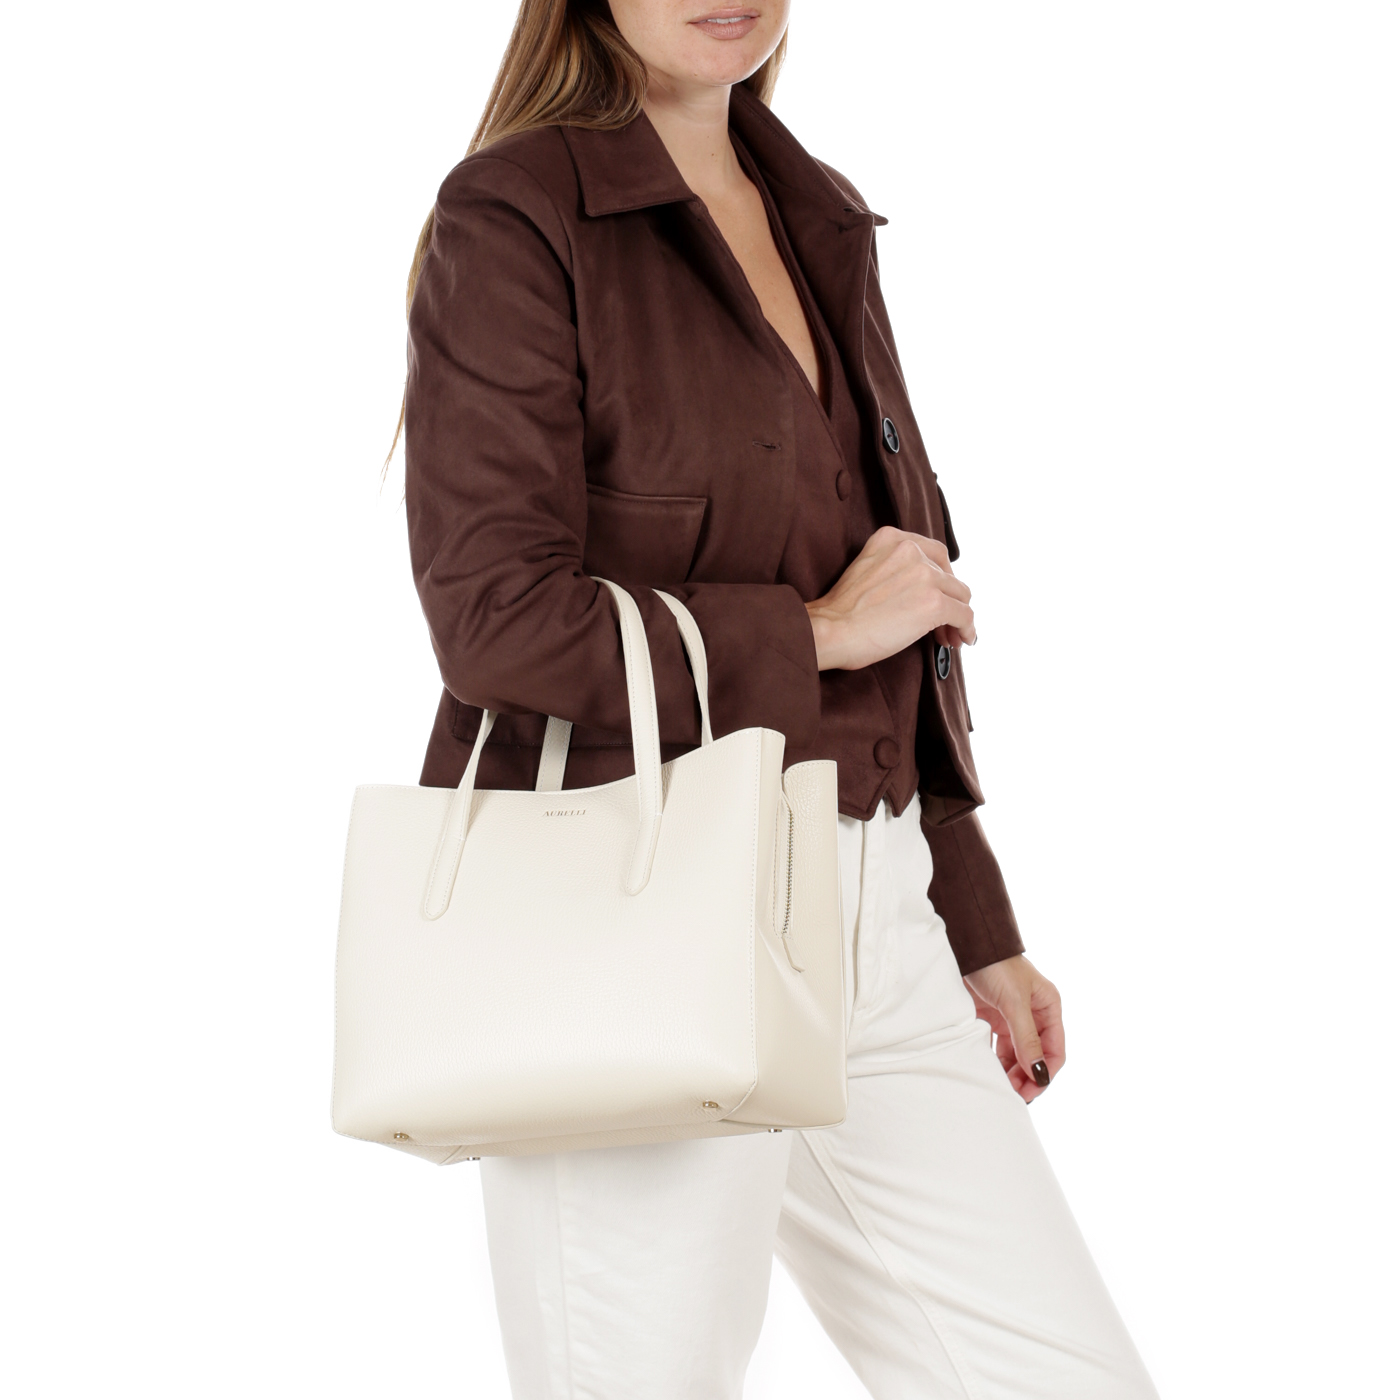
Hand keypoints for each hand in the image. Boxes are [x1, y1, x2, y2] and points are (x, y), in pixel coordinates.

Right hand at [805, 526, 974, 670]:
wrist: (830, 630)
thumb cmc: (840, 613)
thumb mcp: (867, 571)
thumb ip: (895, 570)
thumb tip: (924, 594)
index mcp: (891, 537)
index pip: (933, 554)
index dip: (940, 580)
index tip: (938, 596)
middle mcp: (911, 549)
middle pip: (949, 576)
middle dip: (949, 600)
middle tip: (942, 623)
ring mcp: (924, 575)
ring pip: (960, 595)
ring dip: (958, 618)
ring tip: (948, 637)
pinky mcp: (934, 602)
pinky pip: (964, 614)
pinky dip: (966, 629)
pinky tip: (960, 640)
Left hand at [963, 955, 1063, 1103]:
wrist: (965, 943)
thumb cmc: (996, 965)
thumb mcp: (1014, 1001)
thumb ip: (1026, 1038)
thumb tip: (1039, 1073)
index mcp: (1048, 1007)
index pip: (1054, 1050)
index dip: (1045, 1072)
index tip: (1031, 1091)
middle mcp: (1033, 1014)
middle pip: (1035, 1056)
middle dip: (1026, 1076)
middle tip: (1013, 1096)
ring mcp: (1011, 1016)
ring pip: (1016, 1054)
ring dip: (1010, 1072)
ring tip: (999, 1088)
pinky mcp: (990, 1017)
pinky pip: (996, 1047)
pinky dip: (993, 1061)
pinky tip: (986, 1072)